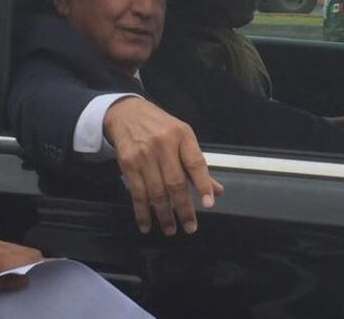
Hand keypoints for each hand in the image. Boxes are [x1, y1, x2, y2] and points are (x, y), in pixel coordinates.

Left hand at [0, 238, 42, 297]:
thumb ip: (1, 283)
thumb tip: (26, 281)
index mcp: (0, 259)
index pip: (31, 258)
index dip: (45, 265)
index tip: (55, 274)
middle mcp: (2, 247)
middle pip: (30, 252)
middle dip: (39, 264)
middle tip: (42, 281)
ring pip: (21, 250)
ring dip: (29, 261)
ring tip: (31, 278)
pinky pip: (12, 249)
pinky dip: (19, 258)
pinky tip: (15, 269)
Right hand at [103, 97, 224, 235]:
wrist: (127, 113)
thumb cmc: (161, 128)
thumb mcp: (183, 138)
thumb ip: (198, 165)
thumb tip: (216, 191)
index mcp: (182, 136)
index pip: (196, 163)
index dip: (203, 184)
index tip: (209, 204)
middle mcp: (164, 144)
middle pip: (175, 182)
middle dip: (183, 208)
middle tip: (190, 228)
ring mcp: (144, 154)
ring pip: (156, 191)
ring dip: (164, 214)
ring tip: (171, 230)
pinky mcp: (128, 163)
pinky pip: (137, 193)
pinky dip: (142, 212)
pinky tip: (147, 224)